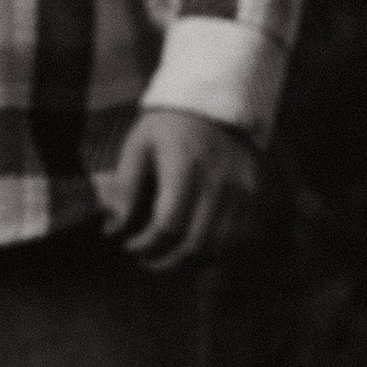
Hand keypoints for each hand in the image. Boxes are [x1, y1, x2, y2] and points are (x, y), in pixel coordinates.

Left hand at [98, 108, 259, 270]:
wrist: (215, 104)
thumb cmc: (168, 126)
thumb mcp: (138, 146)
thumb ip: (125, 188)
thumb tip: (114, 229)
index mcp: (185, 168)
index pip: (167, 225)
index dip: (146, 245)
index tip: (129, 246)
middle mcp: (217, 183)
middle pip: (195, 244)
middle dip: (166, 261)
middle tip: (147, 260)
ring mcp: (240, 191)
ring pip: (219, 247)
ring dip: (191, 262)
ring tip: (170, 258)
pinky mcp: (253, 195)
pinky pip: (238, 239)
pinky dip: (216, 252)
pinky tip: (196, 249)